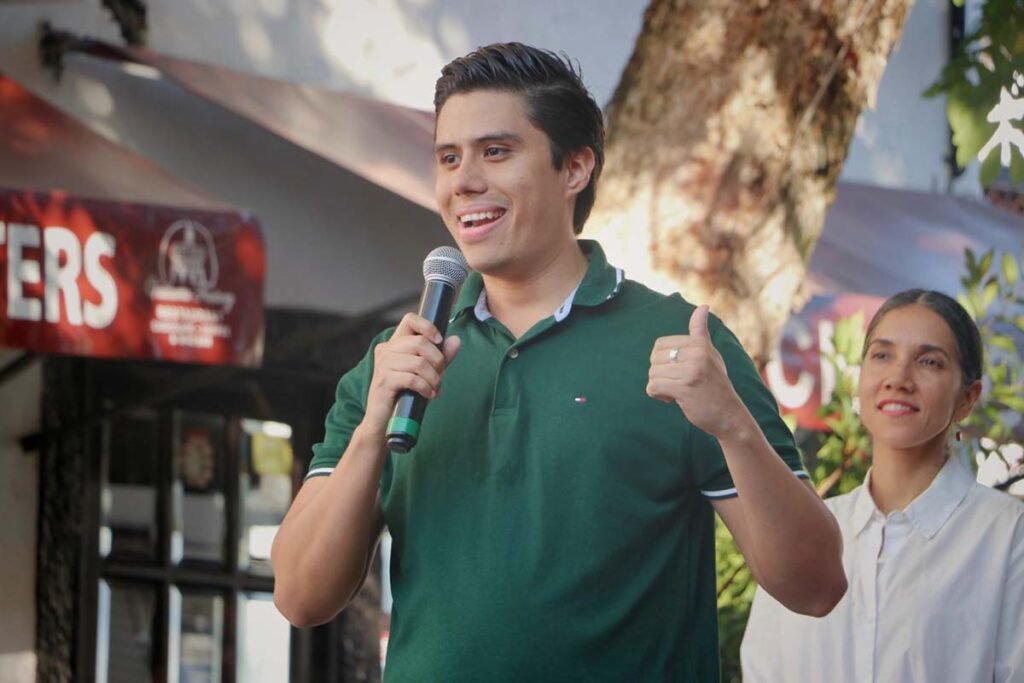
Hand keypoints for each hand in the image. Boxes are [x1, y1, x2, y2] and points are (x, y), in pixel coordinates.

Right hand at [363, 313, 460, 432]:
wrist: (383, 421)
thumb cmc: (404, 395)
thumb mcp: (426, 373)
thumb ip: (440, 357)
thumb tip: (456, 340)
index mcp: (395, 344)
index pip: (410, 319)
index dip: (428, 326)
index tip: (439, 340)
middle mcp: (386, 350)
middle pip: (420, 342)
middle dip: (437, 360)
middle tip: (440, 376)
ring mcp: (383, 365)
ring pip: (419, 362)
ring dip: (433, 378)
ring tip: (435, 388)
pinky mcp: (384, 381)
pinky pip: (412, 379)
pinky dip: (425, 387)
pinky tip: (428, 395)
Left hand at [646, 305, 745, 437]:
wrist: (729, 415)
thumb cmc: (716, 383)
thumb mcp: (711, 354)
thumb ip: (701, 332)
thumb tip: (703, 306)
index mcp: (700, 343)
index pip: (660, 344)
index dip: (662, 359)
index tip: (676, 370)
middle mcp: (697, 354)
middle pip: (654, 358)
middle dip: (659, 373)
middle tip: (675, 383)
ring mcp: (691, 371)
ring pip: (653, 374)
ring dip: (659, 386)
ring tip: (675, 392)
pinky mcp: (685, 388)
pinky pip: (653, 387)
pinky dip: (657, 395)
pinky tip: (670, 399)